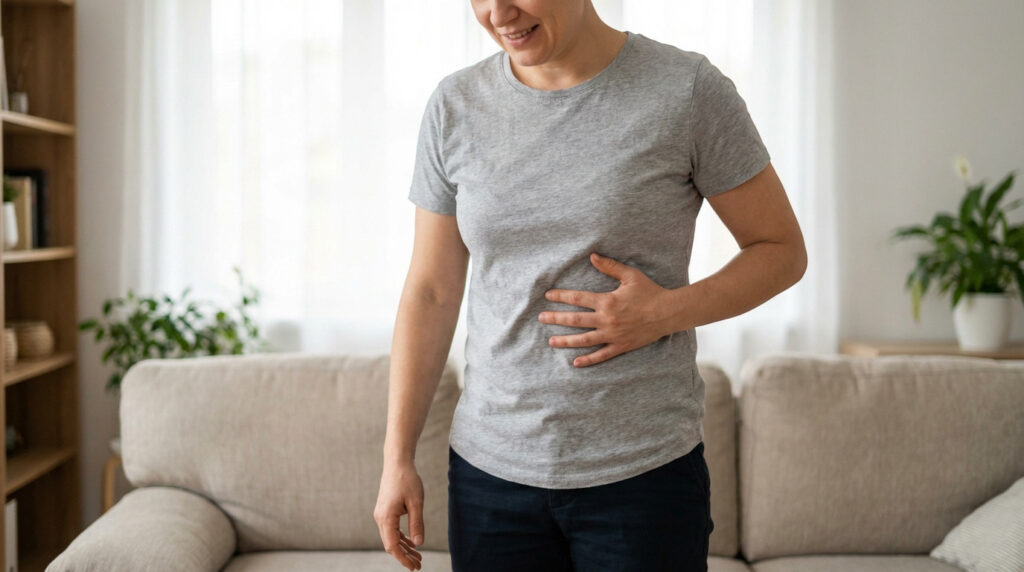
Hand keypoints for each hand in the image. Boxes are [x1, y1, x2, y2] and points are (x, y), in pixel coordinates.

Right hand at [373, 461, 424, 570]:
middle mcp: (380, 518)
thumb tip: (418, 544)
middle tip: (419, 565)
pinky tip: (411, 543)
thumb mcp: (416, 503)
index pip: (393, 546)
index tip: (414, 567)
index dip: (403, 559)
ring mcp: (381, 514)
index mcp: (386, 518)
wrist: (397, 462)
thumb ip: (417, 524)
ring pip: (391, 538)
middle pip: (391, 544)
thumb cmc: (407, 480)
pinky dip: (401, 537)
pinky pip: (392, 529)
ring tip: (418, 556)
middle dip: (404, 556)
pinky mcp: (385, 511)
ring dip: (404, 548)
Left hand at [539, 252, 674, 366]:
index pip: (578, 298)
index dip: (561, 297)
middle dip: (556, 318)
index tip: (548, 296)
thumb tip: (592, 256)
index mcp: (607, 301)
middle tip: (541, 318)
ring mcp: (613, 335)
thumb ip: (610, 266)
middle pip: (575, 320)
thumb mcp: (630, 275)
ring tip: (551, 341)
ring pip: (584, 339)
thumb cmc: (650, 292)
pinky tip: (575, 362)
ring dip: (566, 340)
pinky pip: (601, 355)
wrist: (668, 313)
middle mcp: (607, 319)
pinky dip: (588, 359)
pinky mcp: (621, 346)